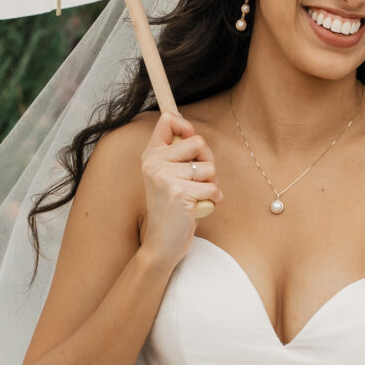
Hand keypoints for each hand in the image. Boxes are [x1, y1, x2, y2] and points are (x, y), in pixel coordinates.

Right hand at [140, 113, 221, 266]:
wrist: (161, 244)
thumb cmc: (171, 208)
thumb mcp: (166, 177)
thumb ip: (176, 155)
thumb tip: (192, 131)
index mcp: (150, 156)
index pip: (168, 120)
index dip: (186, 127)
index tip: (191, 140)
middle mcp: (154, 164)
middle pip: (198, 142)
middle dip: (207, 161)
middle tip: (198, 180)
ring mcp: (166, 179)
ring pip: (209, 168)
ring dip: (211, 184)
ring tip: (196, 197)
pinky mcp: (180, 195)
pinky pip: (214, 188)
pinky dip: (214, 200)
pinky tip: (200, 208)